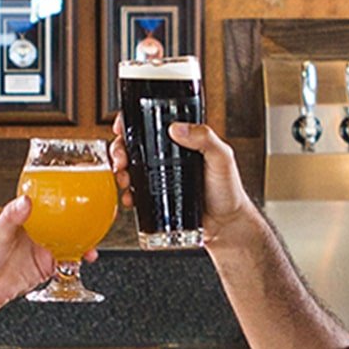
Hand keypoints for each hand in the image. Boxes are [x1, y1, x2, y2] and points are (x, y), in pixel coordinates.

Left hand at [0, 194, 80, 325]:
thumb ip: (12, 217)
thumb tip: (25, 201)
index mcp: (25, 218)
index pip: (48, 203)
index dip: (64, 196)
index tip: (79, 191)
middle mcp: (37, 232)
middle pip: (64, 222)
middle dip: (81, 220)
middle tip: (97, 217)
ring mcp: (43, 249)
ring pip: (69, 242)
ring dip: (83, 242)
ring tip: (93, 244)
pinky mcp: (46, 267)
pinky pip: (67, 263)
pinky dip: (77, 261)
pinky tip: (83, 260)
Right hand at [109, 113, 253, 242]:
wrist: (226, 225)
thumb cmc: (229, 189)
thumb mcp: (222, 157)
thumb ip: (205, 138)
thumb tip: (177, 128)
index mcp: (181, 140)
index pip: (150, 123)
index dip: (130, 123)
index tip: (120, 127)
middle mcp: (167, 156)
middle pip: (133, 145)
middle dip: (119, 150)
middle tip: (121, 160)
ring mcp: (160, 177)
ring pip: (130, 168)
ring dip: (119, 171)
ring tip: (124, 180)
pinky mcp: (156, 198)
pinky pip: (135, 192)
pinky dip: (126, 194)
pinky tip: (130, 198)